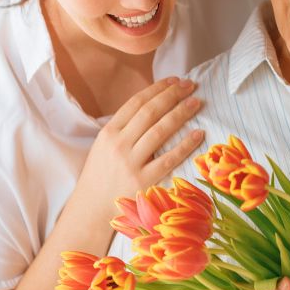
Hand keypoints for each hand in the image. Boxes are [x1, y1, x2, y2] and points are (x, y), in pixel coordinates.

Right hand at [73, 77, 204, 209]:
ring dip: (181, 113)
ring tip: (196, 102)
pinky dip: (185, 145)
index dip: (157, 88)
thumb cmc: (101, 175)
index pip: (136, 102)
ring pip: (160, 130)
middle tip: (190, 85)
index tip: (175, 80)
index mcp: (108, 132)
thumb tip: (153, 105)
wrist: (91, 209)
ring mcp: (131, 163)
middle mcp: (119, 144)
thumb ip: (124, 128)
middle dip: (172, 95)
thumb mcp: (104, 146)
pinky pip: (169, 159)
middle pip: (150, 112)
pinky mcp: (143, 181)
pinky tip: (198, 133)